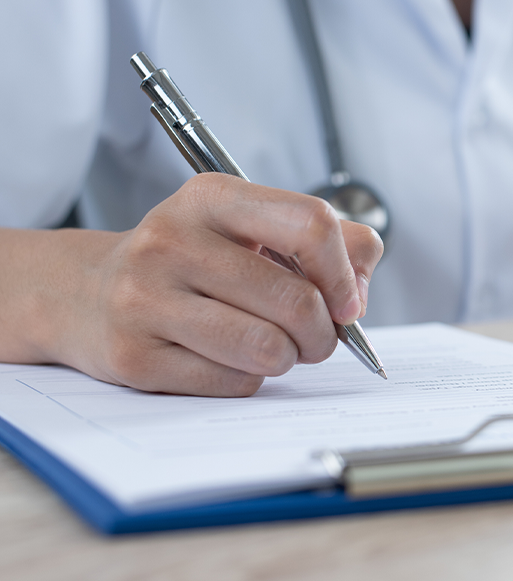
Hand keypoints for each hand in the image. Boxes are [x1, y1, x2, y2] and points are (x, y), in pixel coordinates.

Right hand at [45, 173, 383, 396]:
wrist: (85, 293)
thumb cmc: (192, 262)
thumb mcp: (250, 227)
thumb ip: (329, 243)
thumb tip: (359, 293)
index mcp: (212, 198)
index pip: (311, 224)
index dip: (344, 273)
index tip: (348, 303)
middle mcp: (173, 240)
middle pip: (296, 300)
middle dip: (322, 332)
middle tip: (314, 337)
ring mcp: (146, 298)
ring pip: (269, 348)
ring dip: (288, 358)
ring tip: (272, 346)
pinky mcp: (135, 356)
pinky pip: (235, 383)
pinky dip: (249, 378)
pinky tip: (226, 358)